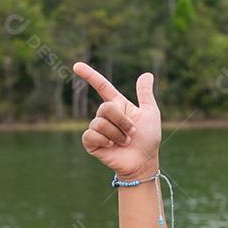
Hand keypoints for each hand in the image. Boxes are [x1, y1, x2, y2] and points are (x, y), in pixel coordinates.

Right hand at [74, 62, 160, 180]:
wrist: (143, 161)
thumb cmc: (148, 138)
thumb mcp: (150, 113)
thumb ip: (145, 94)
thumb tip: (147, 74)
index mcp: (118, 105)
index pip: (101, 86)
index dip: (89, 75)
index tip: (76, 66)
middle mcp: (105, 115)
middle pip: (106, 107)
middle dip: (122, 121)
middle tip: (132, 132)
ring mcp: (97, 128)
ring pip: (100, 122)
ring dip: (117, 134)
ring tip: (125, 142)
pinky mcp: (91, 142)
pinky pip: (91, 134)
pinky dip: (104, 140)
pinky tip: (111, 146)